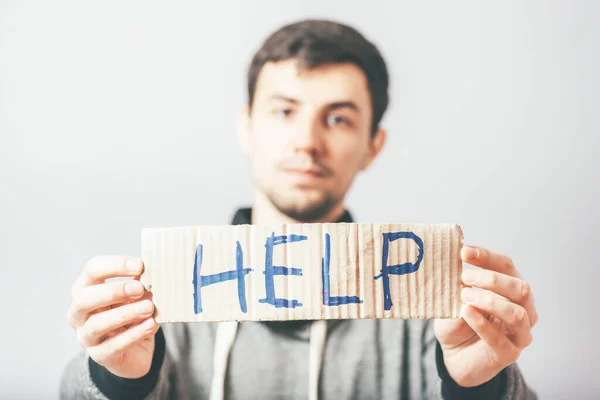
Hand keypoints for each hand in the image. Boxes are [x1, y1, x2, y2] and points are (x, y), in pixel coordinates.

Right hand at [66, 256, 158, 378]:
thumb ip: (141, 283)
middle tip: (139, 288)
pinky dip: (133, 334)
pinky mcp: (100, 356)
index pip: (92, 270)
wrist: (137, 351)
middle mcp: (79, 313)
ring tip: (148, 307)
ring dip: (125, 313)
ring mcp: (86, 336)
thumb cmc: (132, 316)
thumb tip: (155, 269)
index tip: (140, 265)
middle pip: (84, 298)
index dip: (115, 265)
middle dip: (113, 291)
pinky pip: (113, 346)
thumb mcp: (138, 296)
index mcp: (87, 289)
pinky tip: (150, 324)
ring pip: (97, 324)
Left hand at [434, 245, 537, 386]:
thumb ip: (457, 285)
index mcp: (510, 289)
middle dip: (492, 279)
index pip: (507, 266)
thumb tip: (451, 265)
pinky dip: (482, 324)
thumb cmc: (458, 322)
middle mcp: (522, 309)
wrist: (454, 356)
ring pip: (517, 313)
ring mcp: (519, 333)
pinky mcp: (509, 354)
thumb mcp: (454, 298)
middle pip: (520, 287)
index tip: (464, 252)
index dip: (487, 257)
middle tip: (464, 277)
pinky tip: (466, 312)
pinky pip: (500, 339)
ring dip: (490, 301)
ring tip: (465, 296)